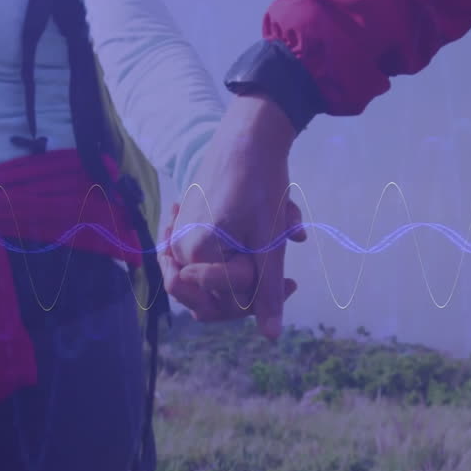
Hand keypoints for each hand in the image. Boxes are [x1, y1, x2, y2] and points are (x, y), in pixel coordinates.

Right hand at [162, 95, 306, 337]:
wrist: (249, 134)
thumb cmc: (261, 183)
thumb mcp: (269, 241)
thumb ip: (266, 291)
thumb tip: (271, 337)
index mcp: (195, 253)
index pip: (224, 304)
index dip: (260, 299)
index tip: (291, 281)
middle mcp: (179, 246)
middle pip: (211, 298)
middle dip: (251, 289)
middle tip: (285, 278)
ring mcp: (179, 234)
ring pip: (209, 278)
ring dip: (244, 270)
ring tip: (269, 253)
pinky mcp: (186, 223)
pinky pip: (201, 257)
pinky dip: (228, 256)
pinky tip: (249, 242)